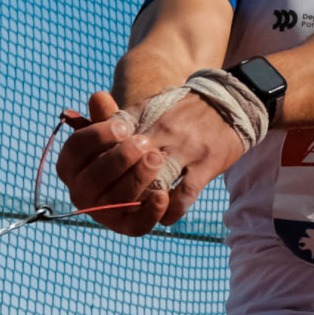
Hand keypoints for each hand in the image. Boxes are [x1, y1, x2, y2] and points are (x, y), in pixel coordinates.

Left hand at [55, 85, 247, 234]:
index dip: (98, 162)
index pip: (105, 142)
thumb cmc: (182, 112)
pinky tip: (162, 212)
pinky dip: (168, 210)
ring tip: (139, 205)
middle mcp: (161, 131)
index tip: (99, 172)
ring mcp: (184, 148)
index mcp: (142, 116)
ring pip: (152, 182)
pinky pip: (183, 196)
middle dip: (118, 183)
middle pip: (125, 165)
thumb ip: (114, 118)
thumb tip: (83, 114)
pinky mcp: (206, 163)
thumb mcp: (148, 108)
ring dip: (142, 197)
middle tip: (118, 193)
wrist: (230, 102)